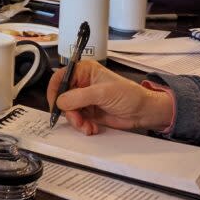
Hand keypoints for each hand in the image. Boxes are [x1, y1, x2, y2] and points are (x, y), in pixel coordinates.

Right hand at [47, 61, 173, 135]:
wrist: (144, 113)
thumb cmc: (129, 95)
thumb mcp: (103, 93)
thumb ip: (79, 97)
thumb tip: (60, 102)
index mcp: (84, 71)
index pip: (60, 78)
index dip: (55, 91)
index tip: (56, 105)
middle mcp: (81, 83)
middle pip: (62, 97)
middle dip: (68, 111)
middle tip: (77, 120)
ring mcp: (84, 99)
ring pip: (68, 111)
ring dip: (76, 121)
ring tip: (87, 126)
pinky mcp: (88, 112)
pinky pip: (76, 120)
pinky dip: (81, 126)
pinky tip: (92, 128)